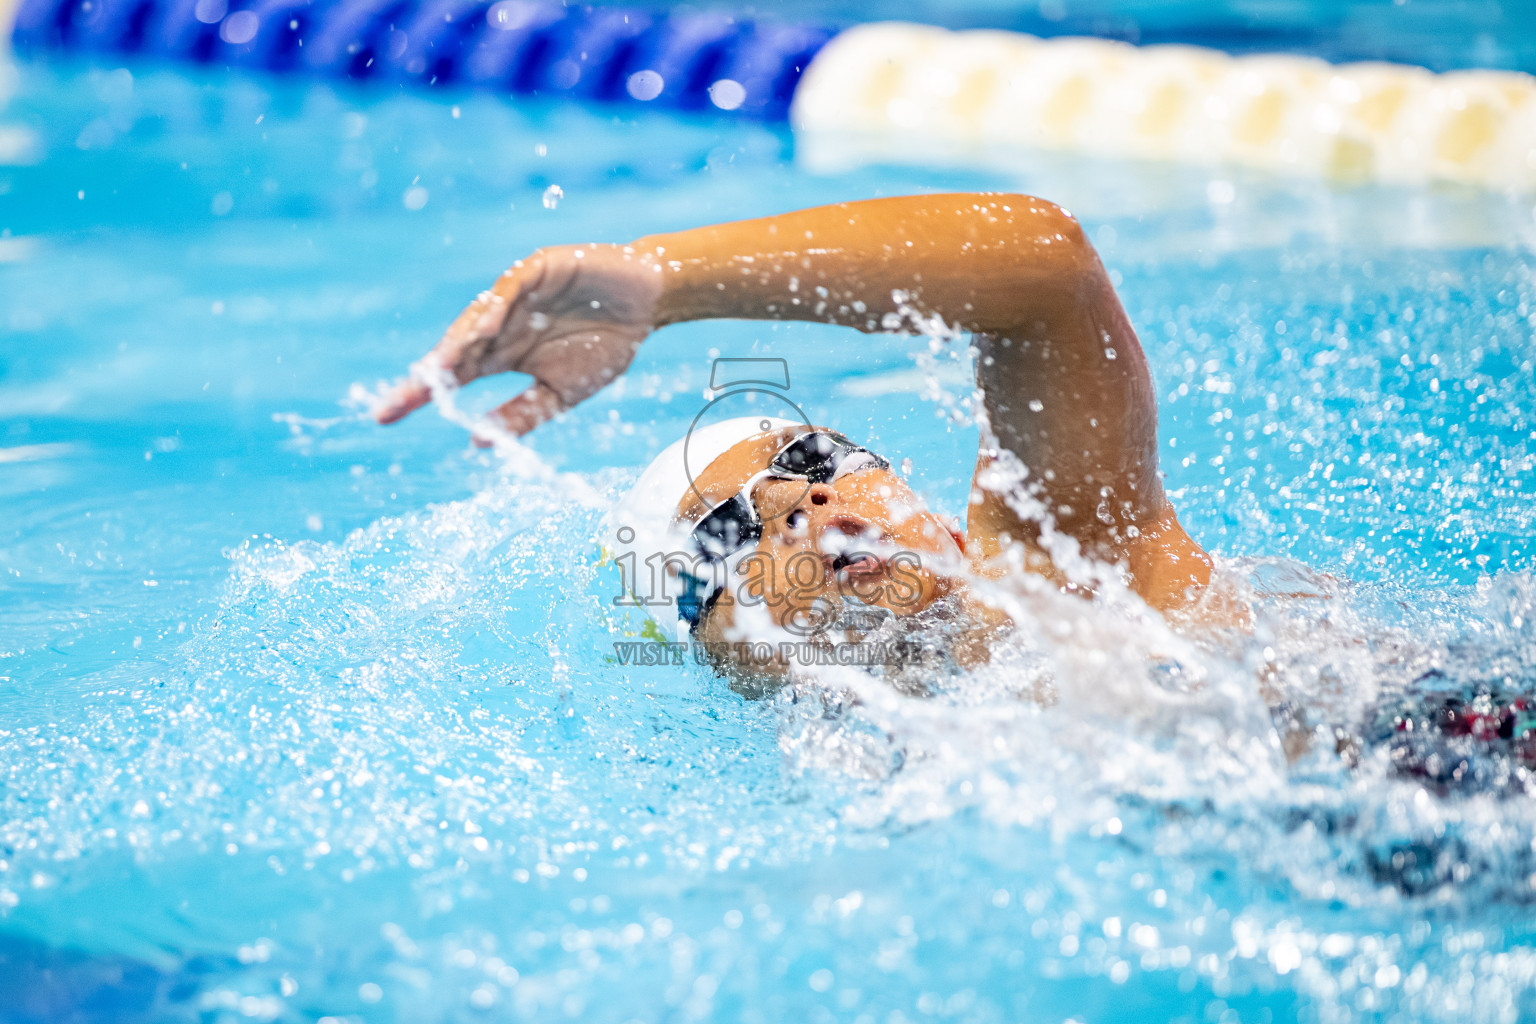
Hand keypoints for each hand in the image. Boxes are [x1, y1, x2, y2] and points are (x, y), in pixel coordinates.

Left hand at [374, 244, 660, 441]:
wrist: (647, 303)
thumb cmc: (607, 345)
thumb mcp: (561, 393)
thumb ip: (523, 415)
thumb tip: (478, 440)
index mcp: (502, 354)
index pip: (454, 375)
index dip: (420, 393)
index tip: (384, 416)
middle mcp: (500, 325)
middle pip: (454, 349)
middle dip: (429, 373)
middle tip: (400, 399)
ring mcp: (514, 296)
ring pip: (477, 319)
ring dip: (459, 343)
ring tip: (440, 369)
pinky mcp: (536, 270)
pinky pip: (509, 288)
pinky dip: (496, 306)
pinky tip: (486, 327)